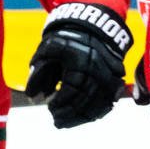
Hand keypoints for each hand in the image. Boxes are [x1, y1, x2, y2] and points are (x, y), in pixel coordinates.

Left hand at [24, 3, 131, 128]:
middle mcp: (98, 68)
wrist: (93, 25)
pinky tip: (86, 117)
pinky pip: (110, 100)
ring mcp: (110, 74)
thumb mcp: (48, 49)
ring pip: (99, 103)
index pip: (71, 90)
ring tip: (67, 123)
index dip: (60, 103)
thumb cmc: (66, 38)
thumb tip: (32, 96)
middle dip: (70, 114)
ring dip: (82, 117)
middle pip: (85, 100)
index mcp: (80, 60)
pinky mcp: (117, 78)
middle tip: (57, 122)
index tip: (50, 109)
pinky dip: (98, 111)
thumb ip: (38, 72)